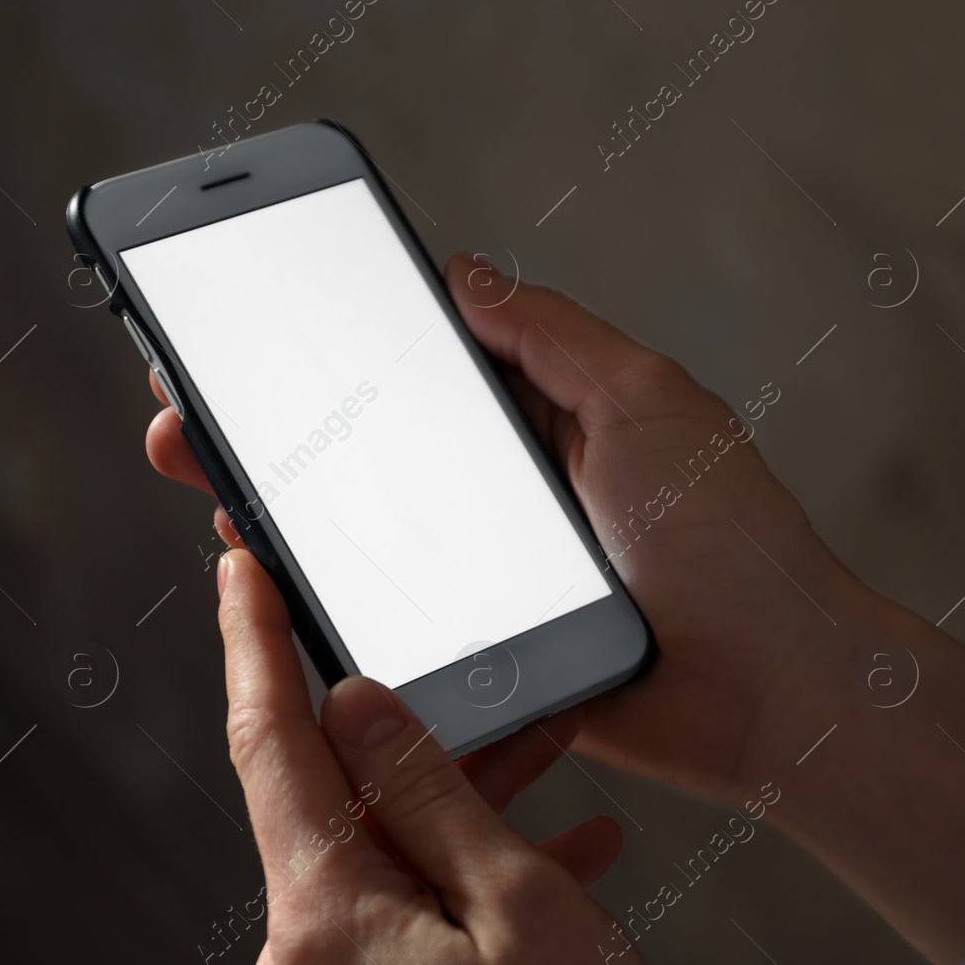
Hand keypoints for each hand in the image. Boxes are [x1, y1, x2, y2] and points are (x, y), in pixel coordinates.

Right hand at [147, 255, 964, 964]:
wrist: (769, 690)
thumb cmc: (729, 540)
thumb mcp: (645, 400)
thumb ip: (552, 335)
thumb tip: (463, 274)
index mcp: (555, 421)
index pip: (429, 366)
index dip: (347, 344)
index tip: (264, 321)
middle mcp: (517, 493)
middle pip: (377, 448)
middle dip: (284, 424)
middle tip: (194, 403)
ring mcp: (497, 573)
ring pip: (371, 530)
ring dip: (286, 504)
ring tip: (207, 473)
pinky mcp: (490, 647)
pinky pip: (395, 615)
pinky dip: (328, 595)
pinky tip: (265, 570)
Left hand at [214, 547, 660, 964]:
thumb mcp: (519, 908)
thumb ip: (431, 795)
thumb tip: (359, 703)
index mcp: (322, 925)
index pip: (269, 746)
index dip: (251, 645)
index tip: (239, 570)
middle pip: (342, 804)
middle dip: (425, 739)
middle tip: (496, 683)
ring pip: (388, 860)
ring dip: (468, 811)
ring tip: (558, 767)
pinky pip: (406, 922)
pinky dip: (471, 884)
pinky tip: (562, 858)